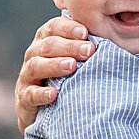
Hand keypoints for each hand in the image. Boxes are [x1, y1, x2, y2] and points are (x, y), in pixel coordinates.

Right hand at [15, 16, 94, 130]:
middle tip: (89, 50)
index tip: (85, 32)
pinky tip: (54, 94)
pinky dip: (41, 94)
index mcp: (45, 41)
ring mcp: (27, 77)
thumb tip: (113, 35)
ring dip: (54, 65)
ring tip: (72, 67)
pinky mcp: (24, 98)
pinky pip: (30, 94)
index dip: (68, 28)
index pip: (53, 27)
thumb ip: (85, 47)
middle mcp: (33, 55)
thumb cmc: (65, 78)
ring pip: (36, 66)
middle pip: (47, 45)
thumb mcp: (75, 60)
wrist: (43, 111)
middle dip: (69, 46)